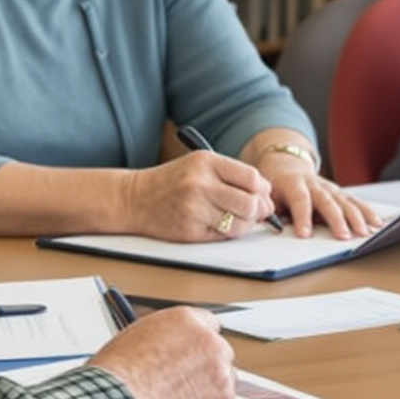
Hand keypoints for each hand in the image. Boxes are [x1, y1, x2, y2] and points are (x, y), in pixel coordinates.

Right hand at [87, 306, 237, 398]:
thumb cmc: (117, 377)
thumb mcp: (135, 338)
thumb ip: (164, 338)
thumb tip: (167, 348)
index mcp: (188, 322)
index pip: (208, 325)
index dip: (198, 343)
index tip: (194, 354)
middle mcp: (211, 344)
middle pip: (220, 354)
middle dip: (205, 368)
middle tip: (183, 384)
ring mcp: (222, 376)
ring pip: (224, 383)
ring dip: (208, 392)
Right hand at [129, 150, 274, 241]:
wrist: (134, 198)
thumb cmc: (171, 181)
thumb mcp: (198, 165)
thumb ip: (230, 175)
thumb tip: (265, 195)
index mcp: (206, 162)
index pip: (252, 178)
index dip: (263, 189)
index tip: (262, 194)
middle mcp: (200, 184)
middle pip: (250, 203)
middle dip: (259, 210)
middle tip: (256, 211)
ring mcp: (194, 208)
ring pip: (240, 224)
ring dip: (245, 224)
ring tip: (235, 218)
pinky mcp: (190, 230)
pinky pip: (223, 236)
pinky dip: (227, 232)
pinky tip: (218, 224)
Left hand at [259, 150, 384, 239]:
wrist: (285, 165)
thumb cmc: (274, 185)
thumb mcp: (265, 194)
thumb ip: (268, 208)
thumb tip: (271, 224)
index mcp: (293, 183)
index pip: (299, 199)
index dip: (302, 217)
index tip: (305, 235)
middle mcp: (315, 184)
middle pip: (328, 201)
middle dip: (337, 219)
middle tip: (344, 236)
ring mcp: (330, 187)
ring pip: (346, 201)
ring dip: (357, 217)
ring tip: (365, 232)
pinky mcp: (340, 193)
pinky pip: (356, 202)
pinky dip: (367, 213)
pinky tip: (378, 224)